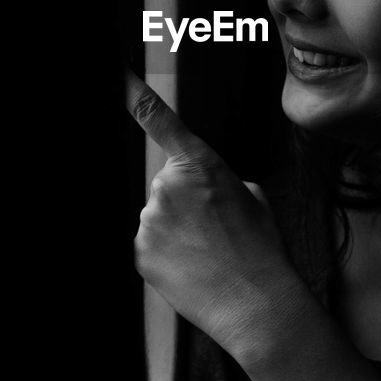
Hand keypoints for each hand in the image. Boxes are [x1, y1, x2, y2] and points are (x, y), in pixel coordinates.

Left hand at [124, 68, 306, 361]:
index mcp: (200, 164)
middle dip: (184, 202)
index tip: (119, 76)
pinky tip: (193, 266)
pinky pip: (150, 244)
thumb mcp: (254, 198)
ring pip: (157, 216)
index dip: (134, 94)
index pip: (158, 120)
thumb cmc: (262, 252)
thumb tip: (209, 187)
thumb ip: (222, 179)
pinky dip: (167, 254)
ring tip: (207, 252)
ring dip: (176, 230)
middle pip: (166, 184)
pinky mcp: (139, 251)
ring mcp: (149, 220)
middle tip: (213, 228)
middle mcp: (167, 186)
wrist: (256, 303)